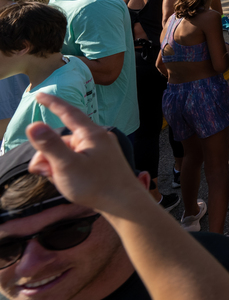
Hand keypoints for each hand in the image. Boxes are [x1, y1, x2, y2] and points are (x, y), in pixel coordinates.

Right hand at [25, 94, 148, 216]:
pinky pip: (76, 161)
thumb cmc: (96, 185)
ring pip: (67, 153)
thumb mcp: (66, 165)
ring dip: (56, 166)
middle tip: (46, 175)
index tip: (39, 94)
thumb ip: (49, 145)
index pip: (68, 112)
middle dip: (48, 156)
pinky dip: (67, 170)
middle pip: (62, 140)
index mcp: (91, 134)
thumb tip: (33, 125)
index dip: (52, 103)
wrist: (124, 205)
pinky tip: (69, 184)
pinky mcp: (102, 163)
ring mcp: (101, 151)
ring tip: (61, 182)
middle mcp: (98, 138)